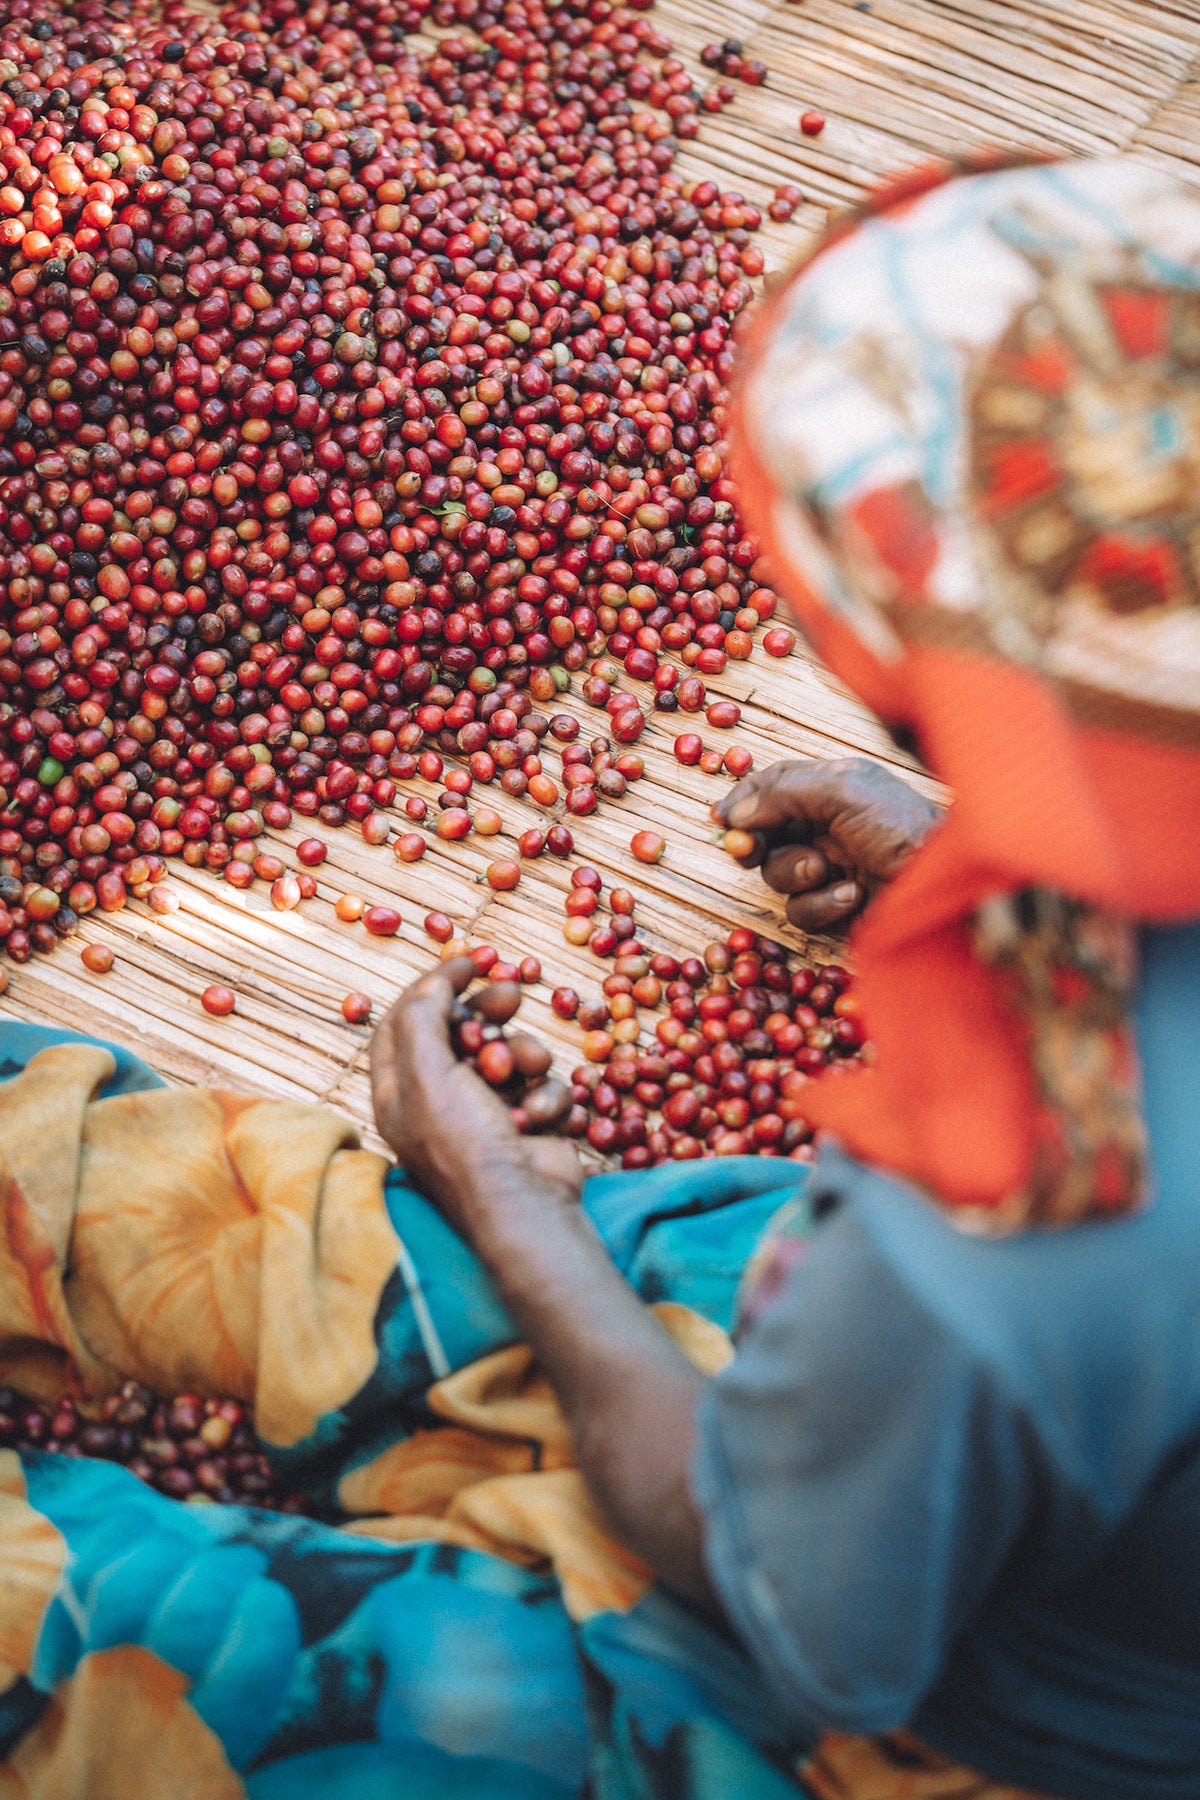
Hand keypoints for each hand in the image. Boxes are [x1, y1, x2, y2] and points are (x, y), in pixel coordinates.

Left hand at [370, 958, 582, 1247]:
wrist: (522, 1207)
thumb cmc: (464, 1143)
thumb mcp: (427, 1072)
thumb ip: (423, 1017)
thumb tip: (435, 982)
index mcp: (399, 1092)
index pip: (405, 1022)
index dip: (434, 986)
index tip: (468, 961)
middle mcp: (438, 1102)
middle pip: (460, 1031)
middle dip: (487, 1013)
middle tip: (510, 995)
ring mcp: (485, 1114)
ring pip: (509, 1054)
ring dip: (522, 1056)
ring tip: (527, 1071)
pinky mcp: (528, 1124)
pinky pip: (540, 1086)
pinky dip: (543, 1097)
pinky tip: (536, 1120)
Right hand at [714, 756, 942, 931]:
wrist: (945, 883)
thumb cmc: (902, 827)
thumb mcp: (845, 791)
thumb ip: (786, 792)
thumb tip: (737, 812)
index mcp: (833, 786)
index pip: (776, 785)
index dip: (746, 799)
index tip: (723, 819)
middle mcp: (829, 825)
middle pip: (766, 833)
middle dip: (758, 843)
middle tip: (749, 850)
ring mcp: (832, 867)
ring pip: (778, 875)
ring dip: (797, 874)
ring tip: (828, 871)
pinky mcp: (836, 908)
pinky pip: (801, 910)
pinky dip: (821, 904)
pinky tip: (852, 896)